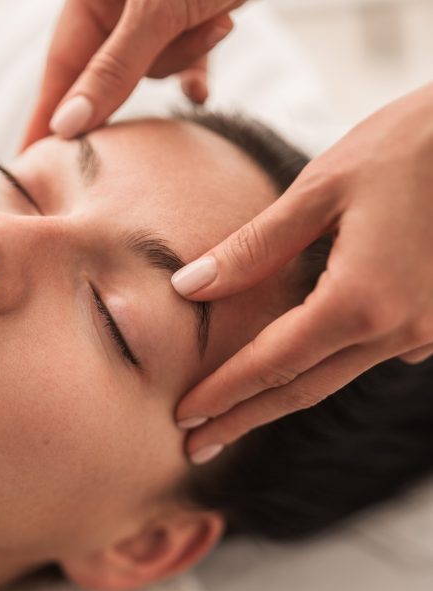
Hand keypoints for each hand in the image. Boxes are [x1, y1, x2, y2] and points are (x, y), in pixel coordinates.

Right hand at [21, 0, 348, 146]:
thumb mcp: (159, 6)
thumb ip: (114, 72)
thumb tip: (68, 125)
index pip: (63, 61)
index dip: (51, 113)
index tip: (32, 160)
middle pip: (111, 71)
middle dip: (147, 69)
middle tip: (171, 59)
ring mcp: (158, 3)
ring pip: (153, 69)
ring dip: (186, 55)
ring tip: (218, 19)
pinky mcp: (195, 13)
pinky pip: (184, 63)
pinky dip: (196, 69)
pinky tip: (205, 86)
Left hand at [171, 82, 432, 462]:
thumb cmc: (410, 144)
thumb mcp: (321, 186)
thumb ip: (254, 246)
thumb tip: (188, 287)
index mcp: (362, 300)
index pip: (273, 363)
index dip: (223, 394)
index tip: (181, 419)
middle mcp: (398, 331)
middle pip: (303, 389)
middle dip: (243, 418)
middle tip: (194, 446)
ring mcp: (425, 332)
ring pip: (337, 375)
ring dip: (282, 396)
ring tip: (233, 414)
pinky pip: (371, 354)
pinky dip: (326, 364)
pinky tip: (297, 366)